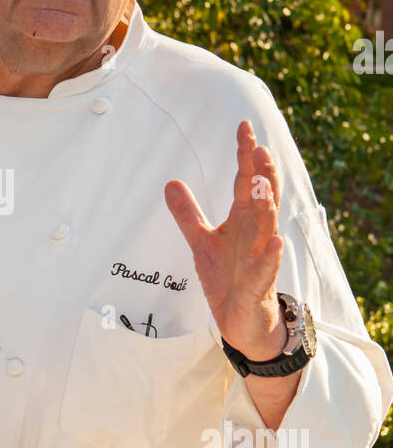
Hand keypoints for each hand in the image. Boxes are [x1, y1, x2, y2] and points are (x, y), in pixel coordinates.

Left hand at [164, 120, 286, 360]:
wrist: (241, 320)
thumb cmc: (228, 278)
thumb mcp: (202, 242)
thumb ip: (188, 214)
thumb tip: (170, 182)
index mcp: (243, 220)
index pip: (245, 180)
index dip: (245, 155)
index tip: (244, 127)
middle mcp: (256, 234)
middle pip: (261, 198)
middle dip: (261, 173)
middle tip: (259, 147)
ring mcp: (260, 258)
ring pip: (267, 228)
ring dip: (266, 207)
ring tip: (261, 185)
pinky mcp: (259, 285)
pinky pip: (267, 269)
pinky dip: (272, 256)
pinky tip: (276, 243)